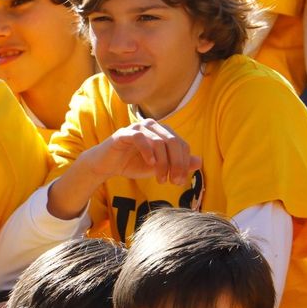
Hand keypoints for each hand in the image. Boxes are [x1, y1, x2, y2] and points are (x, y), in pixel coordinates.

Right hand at [82, 118, 199, 186]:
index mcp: (163, 132)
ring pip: (159, 142)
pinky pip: (140, 138)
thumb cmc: (133, 163)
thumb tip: (199, 162)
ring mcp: (138, 127)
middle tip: (173, 182)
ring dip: (163, 163)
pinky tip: (150, 164)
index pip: (182, 145)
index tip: (180, 181)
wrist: (107, 165)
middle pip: (174, 142)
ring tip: (160, 179)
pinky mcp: (124, 133)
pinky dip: (148, 151)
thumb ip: (178, 164)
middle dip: (177, 164)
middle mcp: (153, 126)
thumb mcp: (160, 167)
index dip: (184, 163)